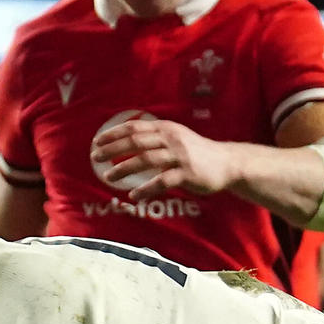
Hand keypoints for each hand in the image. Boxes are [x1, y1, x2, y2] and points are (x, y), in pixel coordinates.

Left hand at [89, 115, 235, 196]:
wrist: (227, 163)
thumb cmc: (197, 152)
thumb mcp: (177, 136)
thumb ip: (156, 137)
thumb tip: (128, 140)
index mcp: (166, 128)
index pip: (134, 127)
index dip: (114, 134)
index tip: (97, 142)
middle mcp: (171, 139)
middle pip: (136, 142)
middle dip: (113, 150)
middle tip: (96, 158)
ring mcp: (180, 156)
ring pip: (146, 160)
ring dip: (124, 168)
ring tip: (109, 177)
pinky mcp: (187, 174)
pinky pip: (162, 182)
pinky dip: (146, 189)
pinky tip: (134, 196)